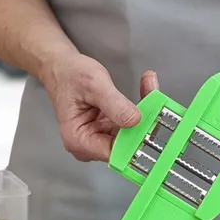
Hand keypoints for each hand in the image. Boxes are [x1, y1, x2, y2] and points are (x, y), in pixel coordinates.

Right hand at [40, 52, 158, 161]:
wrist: (61, 67)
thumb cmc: (69, 75)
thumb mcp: (94, 85)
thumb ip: (114, 104)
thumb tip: (134, 120)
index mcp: (78, 140)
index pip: (113, 152)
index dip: (134, 142)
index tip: (151, 125)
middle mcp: (88, 145)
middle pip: (124, 145)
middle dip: (143, 124)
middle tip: (157, 101)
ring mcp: (99, 138)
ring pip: (130, 135)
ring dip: (144, 114)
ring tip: (151, 90)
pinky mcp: (107, 131)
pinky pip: (129, 126)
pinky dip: (139, 110)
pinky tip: (146, 91)